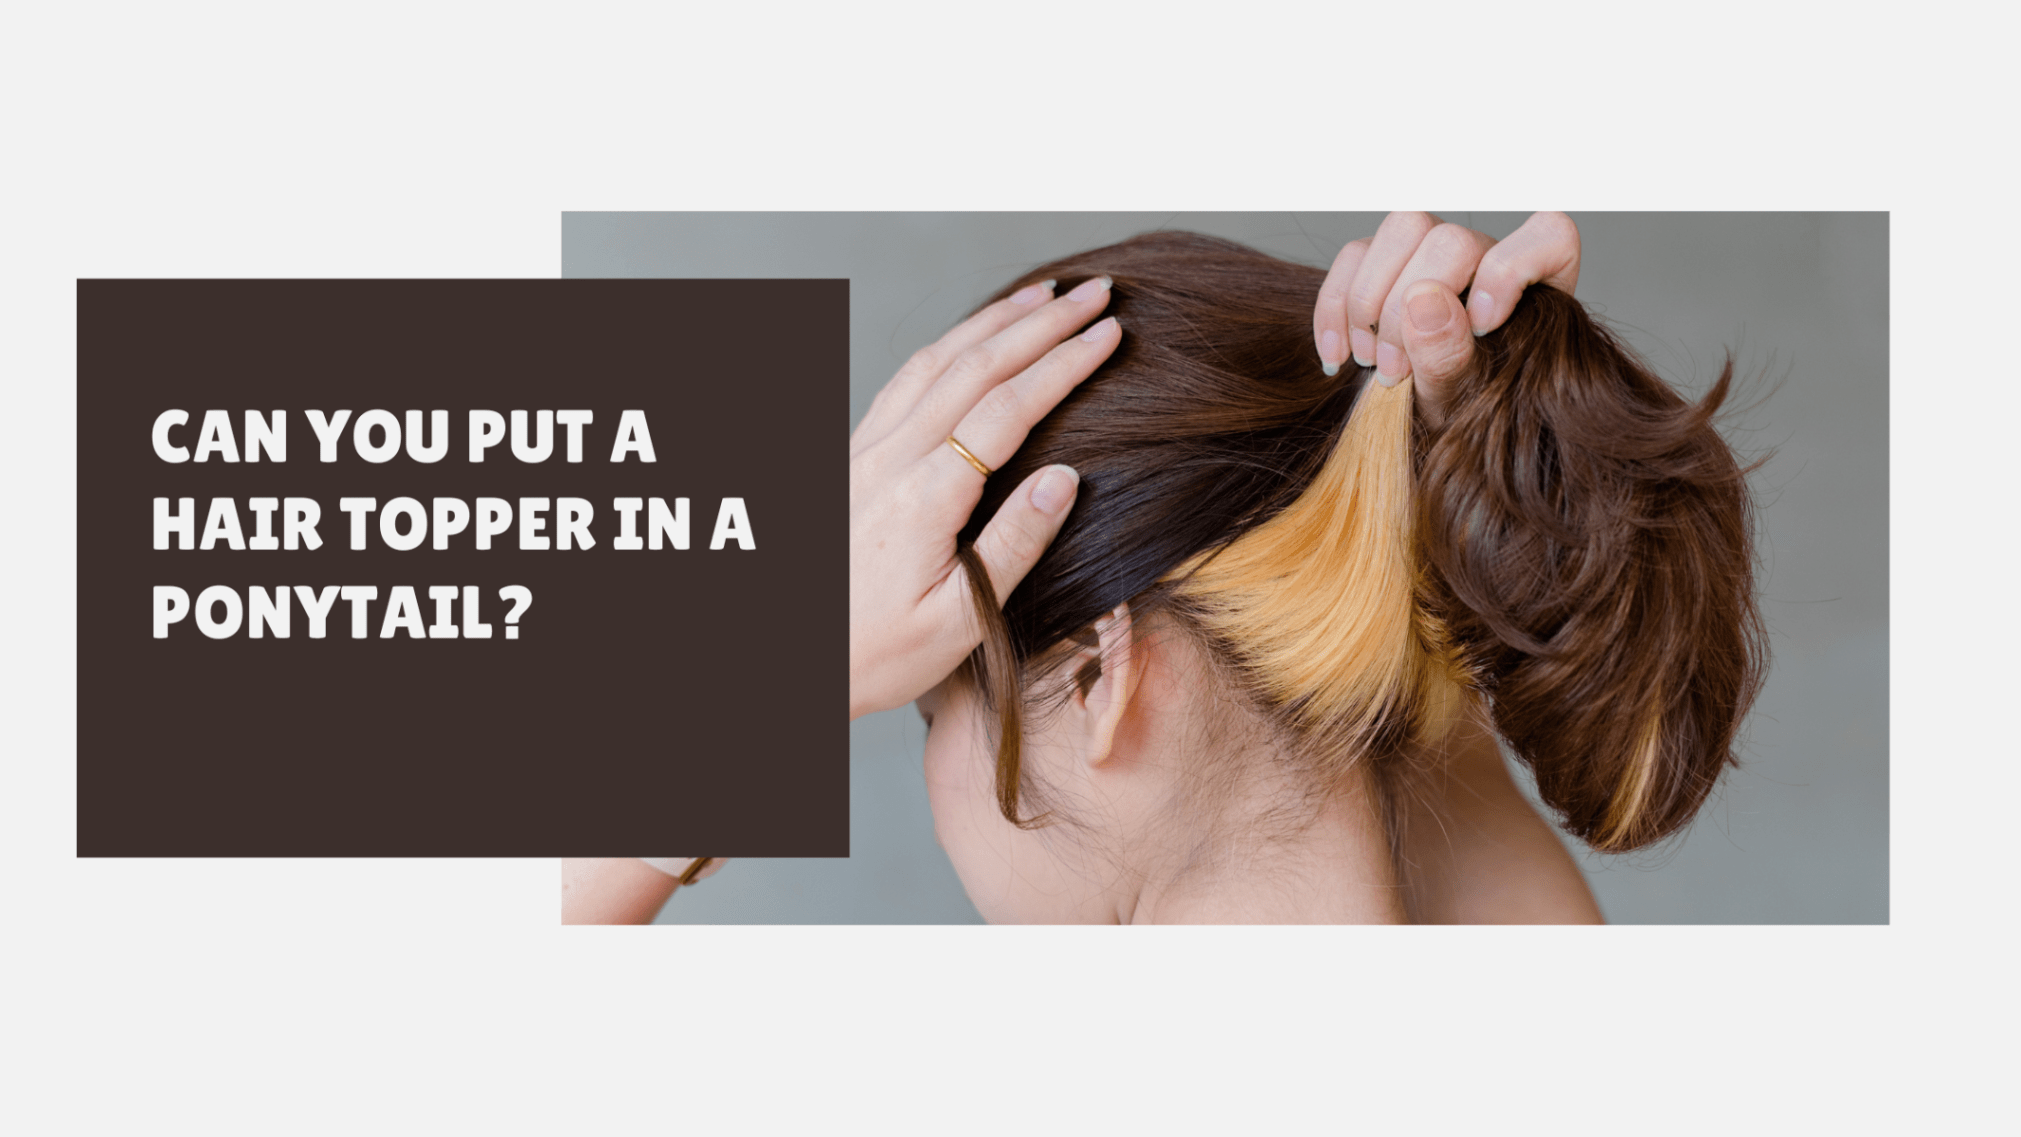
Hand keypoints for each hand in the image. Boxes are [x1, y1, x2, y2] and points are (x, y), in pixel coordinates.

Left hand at [849, 275, 1121, 719]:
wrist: (796, 660)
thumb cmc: (878, 653)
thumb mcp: (960, 619)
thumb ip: (1014, 544)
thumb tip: (1066, 477)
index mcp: (923, 498)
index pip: (1008, 409)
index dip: (1063, 365)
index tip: (1110, 334)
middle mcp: (889, 460)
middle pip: (975, 366)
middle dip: (1041, 323)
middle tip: (1095, 293)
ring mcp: (865, 452)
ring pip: (936, 361)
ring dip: (994, 321)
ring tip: (1044, 296)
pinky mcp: (853, 457)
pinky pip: (906, 380)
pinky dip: (950, 345)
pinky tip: (972, 338)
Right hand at [1311, 211, 1581, 424]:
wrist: (1425, 432)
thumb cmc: (1460, 417)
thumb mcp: (1462, 402)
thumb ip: (1451, 355)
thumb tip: (1423, 299)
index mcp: (1535, 285)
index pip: (1546, 237)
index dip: (1509, 272)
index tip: (1482, 329)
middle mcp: (1486, 258)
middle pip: (1448, 238)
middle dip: (1408, 306)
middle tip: (1394, 372)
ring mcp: (1432, 255)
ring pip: (1401, 230)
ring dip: (1369, 301)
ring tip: (1370, 362)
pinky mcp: (1385, 261)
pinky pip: (1353, 256)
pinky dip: (1335, 308)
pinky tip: (1336, 357)